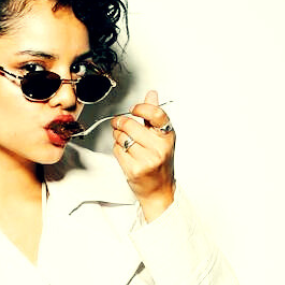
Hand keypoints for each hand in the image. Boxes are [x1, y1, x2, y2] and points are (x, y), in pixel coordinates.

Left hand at [108, 88, 175, 203]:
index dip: (141, 108)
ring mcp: (148, 159)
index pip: (155, 113)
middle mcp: (160, 147)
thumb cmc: (160, 163)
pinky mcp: (135, 169)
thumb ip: (154, 116)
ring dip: (118, 137)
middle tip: (119, 124)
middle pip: (130, 124)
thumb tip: (152, 94)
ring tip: (125, 142)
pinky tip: (126, 154)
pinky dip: (117, 150)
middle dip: (120, 123)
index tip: (133, 109)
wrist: (159, 190)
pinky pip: (117, 150)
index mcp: (167, 136)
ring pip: (121, 137)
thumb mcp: (161, 138)